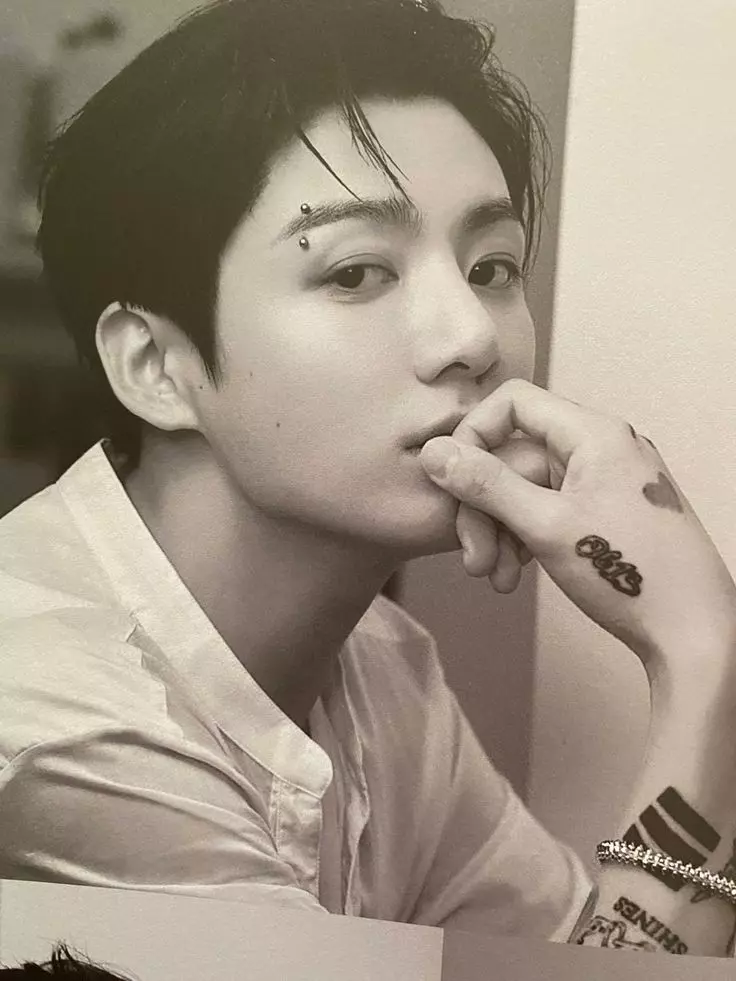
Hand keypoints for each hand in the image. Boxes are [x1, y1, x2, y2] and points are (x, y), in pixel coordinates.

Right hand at [420, 379, 735, 675]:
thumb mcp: (546, 526)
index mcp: (595, 435)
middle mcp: (602, 450)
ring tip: (494, 577)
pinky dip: (524, 540)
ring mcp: (604, 484)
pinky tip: (515, 577)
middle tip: (472, 558)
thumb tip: (434, 452)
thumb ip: (486, 485)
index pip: (515, 404)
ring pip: (527, 491)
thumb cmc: (635, 575)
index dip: (475, 436)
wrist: (694, 634)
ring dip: (501, 532)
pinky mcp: (604, 516)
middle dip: (485, 508)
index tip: (452, 480)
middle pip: (516, 458)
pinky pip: (548, 512)